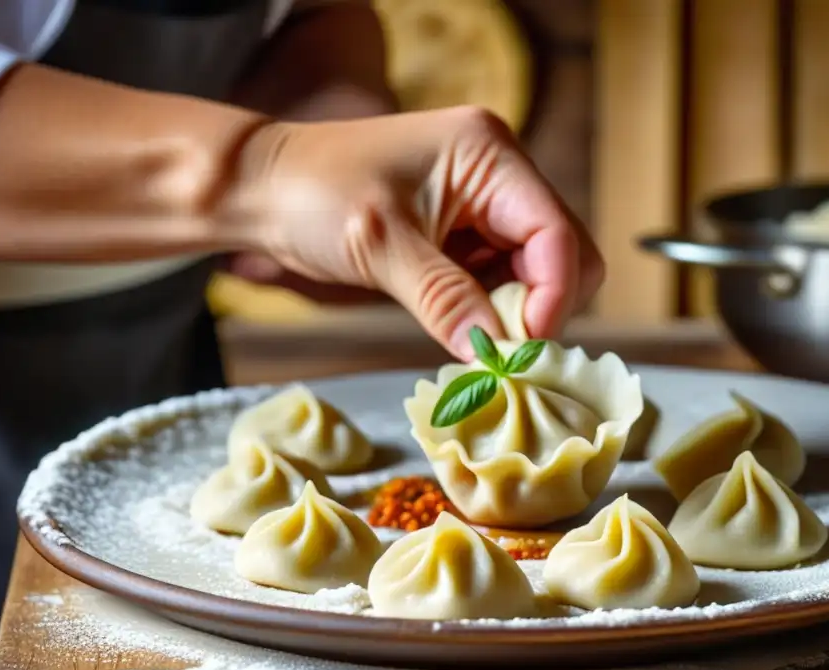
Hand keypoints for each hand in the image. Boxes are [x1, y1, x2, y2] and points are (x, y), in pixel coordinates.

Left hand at [235, 107, 603, 358]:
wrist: (264, 189)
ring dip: (513, 313)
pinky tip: (459, 322)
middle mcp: (500, 174)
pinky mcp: (468, 232)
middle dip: (540, 307)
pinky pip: (504, 280)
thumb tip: (494, 356)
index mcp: (490, 154)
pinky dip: (491, 310)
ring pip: (538, 274)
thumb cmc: (312, 196)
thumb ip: (445, 299)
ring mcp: (486, 204)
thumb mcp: (380, 247)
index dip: (551, 297)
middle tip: (496, 348)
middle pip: (564, 254)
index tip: (517, 350)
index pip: (558, 234)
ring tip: (467, 334)